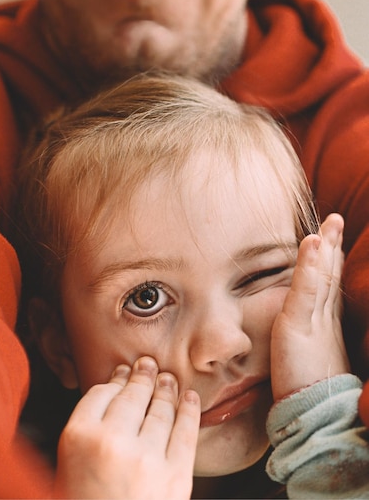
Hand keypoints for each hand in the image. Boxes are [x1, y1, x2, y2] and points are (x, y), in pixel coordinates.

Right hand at [54, 356, 199, 498]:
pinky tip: (190, 396)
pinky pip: (185, 431)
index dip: (115, 379)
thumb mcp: (66, 465)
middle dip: (142, 375)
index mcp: (78, 437)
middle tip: (148, 364)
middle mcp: (112, 440)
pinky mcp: (175, 476)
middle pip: (133, 394)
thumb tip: (114, 388)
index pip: (101, 392)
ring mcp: (147, 457)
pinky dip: (190, 409)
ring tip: (168, 378)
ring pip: (160, 408)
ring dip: (166, 388)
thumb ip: (86, 428)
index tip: (123, 371)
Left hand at [271, 213, 349, 401]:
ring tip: (330, 222)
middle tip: (336, 219)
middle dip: (333, 245)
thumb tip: (297, 333)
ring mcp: (315, 320)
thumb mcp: (306, 357)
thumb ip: (303, 339)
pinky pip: (305, 288)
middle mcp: (324, 318)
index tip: (331, 237)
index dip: (331, 260)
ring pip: (322, 276)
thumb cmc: (307, 390)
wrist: (313, 415)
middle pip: (330, 274)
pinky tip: (312, 241)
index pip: (329, 284)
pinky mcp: (300, 325)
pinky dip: (309, 264)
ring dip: (326, 246)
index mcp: (325, 323)